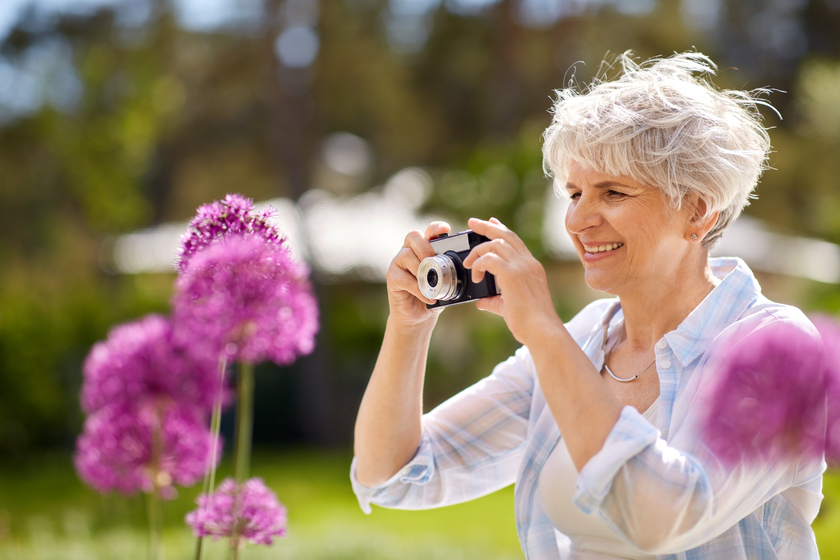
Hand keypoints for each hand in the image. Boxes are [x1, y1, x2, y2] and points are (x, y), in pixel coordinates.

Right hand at [385, 221, 450, 327]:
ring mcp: (398, 263)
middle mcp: (409, 251)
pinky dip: (417, 288)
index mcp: (424, 248)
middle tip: (433, 262)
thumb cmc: (433, 296)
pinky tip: (427, 297)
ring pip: (406, 255)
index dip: (436, 228)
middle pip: (413, 236)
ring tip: (431, 284)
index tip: (445, 230)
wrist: (419, 317)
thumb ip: (451, 273)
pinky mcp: (392, 277)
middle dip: (425, 247)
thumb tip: (465, 270)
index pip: (429, 231)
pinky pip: (403, 277)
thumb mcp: (446, 283)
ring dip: (420, 269)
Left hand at [463, 217, 562, 344]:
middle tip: (471, 223)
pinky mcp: (512, 274)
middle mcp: (528, 263)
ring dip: (478, 251)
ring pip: (496, 243)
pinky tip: (475, 276)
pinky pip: (489, 259)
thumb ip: (495, 301)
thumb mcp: (510, 307)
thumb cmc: (530, 323)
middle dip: (486, 226)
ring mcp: (522, 267)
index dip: (501, 229)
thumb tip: (481, 302)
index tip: (491, 221)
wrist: (542, 331)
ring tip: (469, 263)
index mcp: (531, 267)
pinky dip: (478, 264)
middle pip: (505, 235)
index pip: (515, 241)